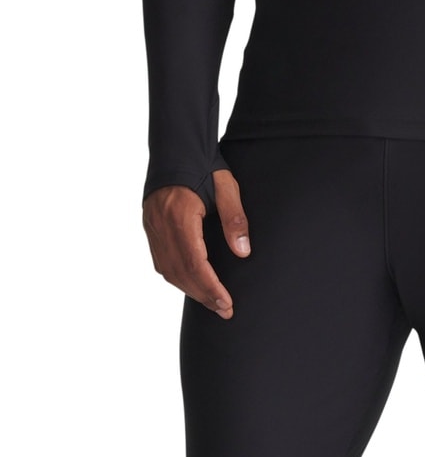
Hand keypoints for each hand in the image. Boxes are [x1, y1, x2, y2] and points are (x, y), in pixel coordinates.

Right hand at [142, 169, 250, 318]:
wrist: (175, 146)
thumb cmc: (204, 165)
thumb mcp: (226, 187)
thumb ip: (235, 219)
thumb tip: (242, 252)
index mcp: (179, 215)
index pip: (195, 263)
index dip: (210, 288)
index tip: (226, 304)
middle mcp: (161, 224)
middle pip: (180, 272)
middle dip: (203, 295)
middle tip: (224, 310)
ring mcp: (152, 227)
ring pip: (168, 270)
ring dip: (190, 290)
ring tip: (212, 302)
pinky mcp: (150, 227)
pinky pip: (161, 262)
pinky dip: (178, 278)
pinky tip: (193, 284)